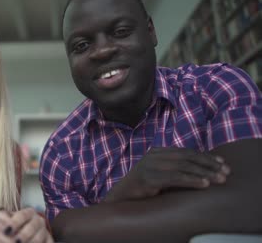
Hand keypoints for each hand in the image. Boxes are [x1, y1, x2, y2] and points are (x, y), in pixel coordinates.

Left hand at [9, 208, 53, 242]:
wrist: (31, 229)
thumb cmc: (17, 225)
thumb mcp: (11, 219)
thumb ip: (4, 220)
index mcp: (29, 213)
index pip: (22, 215)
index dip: (14, 222)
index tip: (5, 230)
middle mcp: (39, 221)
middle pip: (32, 227)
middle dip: (23, 235)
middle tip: (15, 241)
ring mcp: (45, 232)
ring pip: (38, 239)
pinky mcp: (49, 241)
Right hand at [105, 147, 230, 201]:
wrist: (121, 197)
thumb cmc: (143, 188)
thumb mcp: (160, 173)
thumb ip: (174, 168)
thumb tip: (202, 168)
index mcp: (157, 151)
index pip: (186, 152)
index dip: (206, 157)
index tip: (222, 163)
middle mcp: (153, 155)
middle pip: (187, 157)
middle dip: (209, 165)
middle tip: (225, 172)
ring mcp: (150, 165)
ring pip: (183, 167)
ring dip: (204, 173)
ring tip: (219, 179)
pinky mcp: (148, 178)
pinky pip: (175, 178)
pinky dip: (192, 180)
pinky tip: (204, 184)